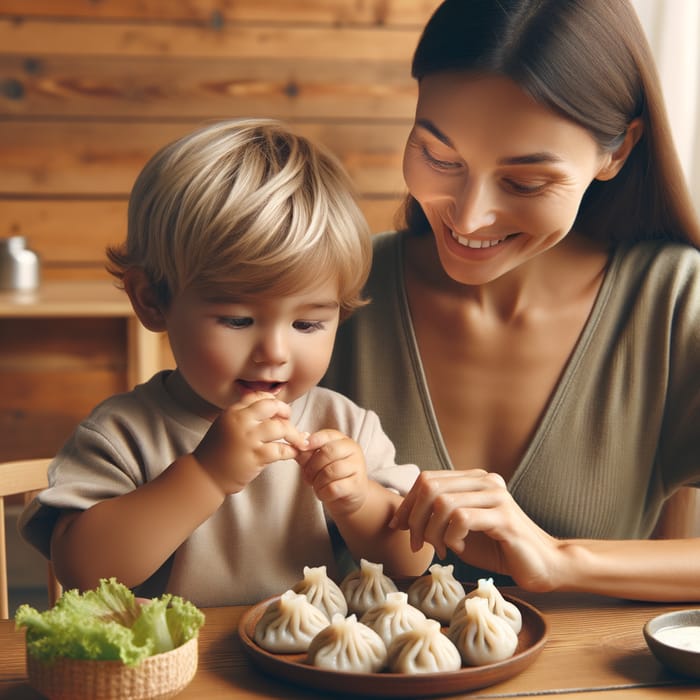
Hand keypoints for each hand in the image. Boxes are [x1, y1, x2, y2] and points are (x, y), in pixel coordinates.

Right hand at [193, 392, 307, 494]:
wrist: (204, 475)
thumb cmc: (217, 452)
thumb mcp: (226, 425)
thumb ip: (244, 415)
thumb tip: (271, 408)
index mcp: (233, 412)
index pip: (259, 396)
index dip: (274, 402)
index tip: (279, 412)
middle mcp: (241, 421)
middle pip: (273, 406)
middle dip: (286, 412)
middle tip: (290, 422)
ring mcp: (248, 439)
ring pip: (280, 427)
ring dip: (294, 434)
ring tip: (298, 441)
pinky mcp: (255, 456)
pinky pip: (281, 450)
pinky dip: (292, 451)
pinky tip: (293, 453)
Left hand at [296, 429, 368, 516]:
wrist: (350, 496)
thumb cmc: (332, 475)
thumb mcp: (319, 460)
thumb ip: (308, 452)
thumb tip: (298, 443)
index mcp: (344, 441)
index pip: (327, 435)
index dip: (312, 441)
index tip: (302, 448)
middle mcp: (353, 451)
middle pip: (327, 452)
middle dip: (312, 466)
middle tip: (307, 476)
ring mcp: (357, 467)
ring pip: (329, 471)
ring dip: (317, 482)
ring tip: (316, 485)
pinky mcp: (356, 485)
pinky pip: (333, 488)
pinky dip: (323, 492)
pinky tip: (323, 493)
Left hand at [391, 470, 563, 591]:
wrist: (543, 566)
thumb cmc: (499, 550)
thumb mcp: (459, 531)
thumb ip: (436, 519)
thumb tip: (401, 516)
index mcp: (474, 479)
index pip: (427, 479)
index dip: (408, 503)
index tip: (398, 527)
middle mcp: (485, 480)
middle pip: (430, 487)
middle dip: (415, 517)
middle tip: (417, 544)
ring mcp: (496, 496)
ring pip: (443, 502)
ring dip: (432, 530)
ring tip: (439, 549)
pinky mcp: (504, 517)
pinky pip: (462, 518)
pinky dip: (450, 536)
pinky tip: (456, 549)